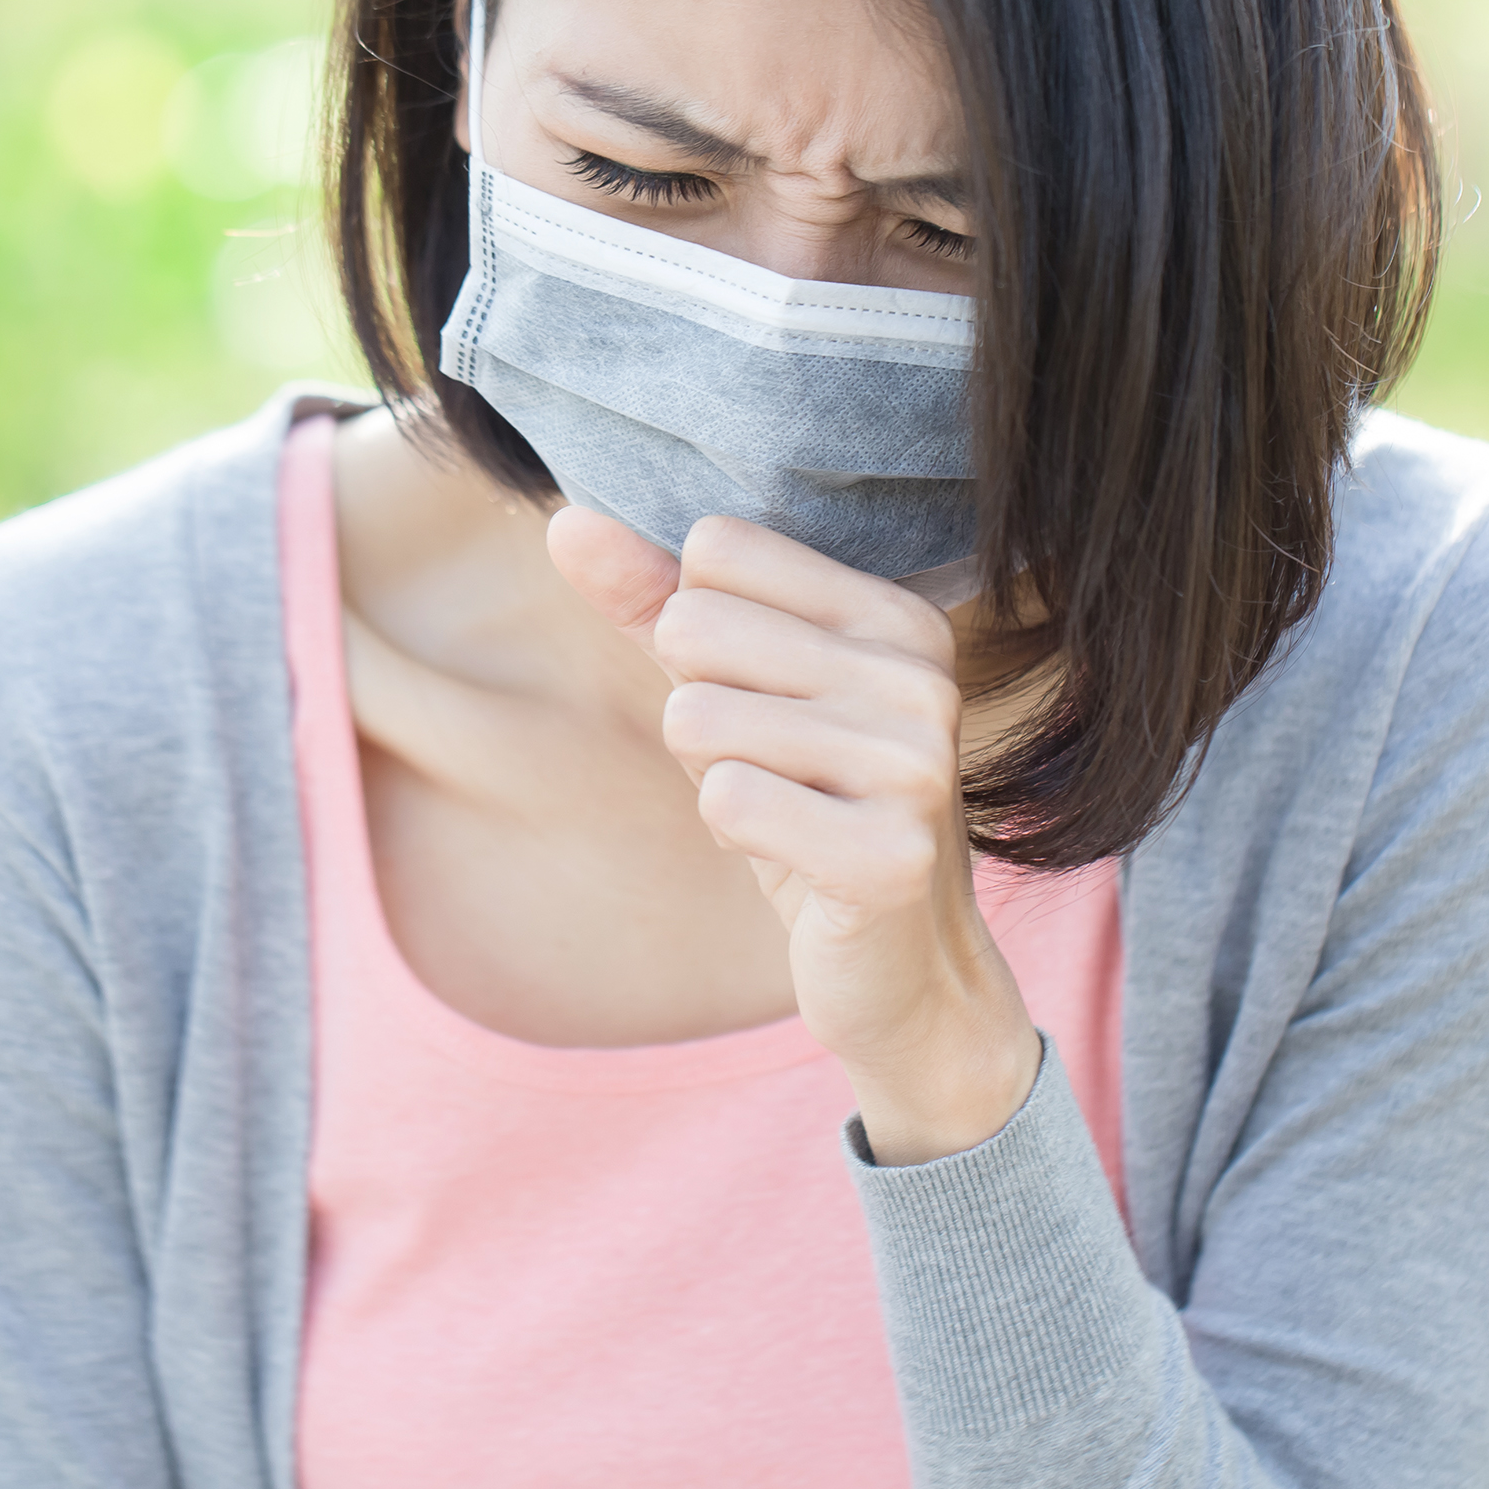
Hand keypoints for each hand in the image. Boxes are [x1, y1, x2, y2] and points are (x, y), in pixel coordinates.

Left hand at [549, 507, 1041, 1162]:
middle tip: (773, 772)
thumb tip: (565, 521)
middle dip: (698, 713)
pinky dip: (735, 835)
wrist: (906, 967)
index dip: (701, 638)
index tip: (769, 705)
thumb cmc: (811, 809)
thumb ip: (654, 602)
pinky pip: (725, 800)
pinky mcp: (889, 853)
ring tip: (788, 814)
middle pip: (694, 627)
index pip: (713, 551)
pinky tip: (796, 862)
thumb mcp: (734, 693)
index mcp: (898, 617)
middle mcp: (922, 675)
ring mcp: (916, 764)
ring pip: (697, 717)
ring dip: (715, 780)